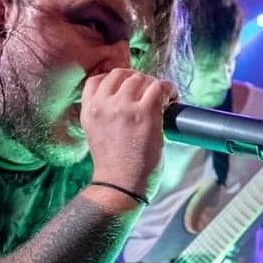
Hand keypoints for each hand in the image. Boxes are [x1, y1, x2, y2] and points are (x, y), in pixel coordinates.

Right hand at [81, 68, 177, 201]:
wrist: (120, 187)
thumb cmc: (114, 166)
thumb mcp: (97, 134)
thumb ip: (104, 114)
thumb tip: (128, 99)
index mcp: (89, 111)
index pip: (97, 79)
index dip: (116, 80)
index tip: (129, 89)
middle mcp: (103, 105)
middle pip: (122, 75)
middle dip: (138, 80)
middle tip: (149, 94)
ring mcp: (124, 107)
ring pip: (141, 78)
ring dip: (154, 85)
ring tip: (163, 98)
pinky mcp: (145, 113)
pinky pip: (159, 87)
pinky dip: (169, 89)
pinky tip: (172, 99)